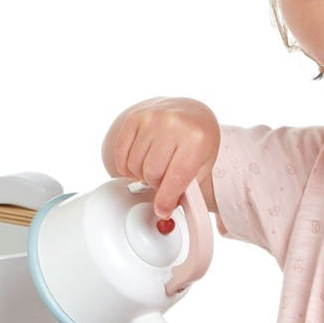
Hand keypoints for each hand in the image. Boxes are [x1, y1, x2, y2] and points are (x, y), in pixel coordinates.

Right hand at [102, 97, 219, 217]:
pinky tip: (140, 163)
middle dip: (156, 185)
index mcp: (196, 138)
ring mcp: (151, 118)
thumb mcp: (202, 164)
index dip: (166, 201)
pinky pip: (121, 154)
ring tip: (154, 169)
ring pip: (134, 165)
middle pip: (151, 173)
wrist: (190, 112)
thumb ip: (186, 189)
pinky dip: (127, 166)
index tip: (162, 211)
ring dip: (142, 174)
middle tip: (163, 182)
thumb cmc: (197, 139)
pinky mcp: (134, 118)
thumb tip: (164, 211)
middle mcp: (173, 124)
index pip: (175, 179)